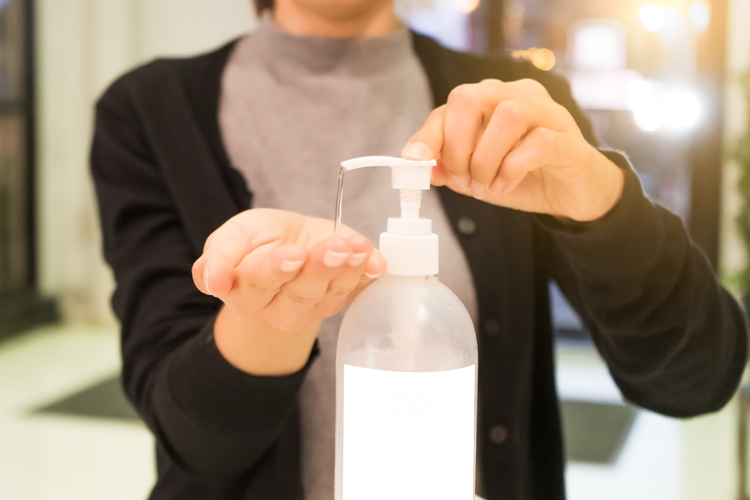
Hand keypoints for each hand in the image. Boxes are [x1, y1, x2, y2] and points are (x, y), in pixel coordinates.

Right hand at [192, 208, 385, 332]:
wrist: (288, 244)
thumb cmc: (257, 241)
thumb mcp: (231, 237)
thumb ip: (218, 256)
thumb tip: (214, 282)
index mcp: (245, 293)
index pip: (258, 283)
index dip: (275, 269)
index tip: (292, 255)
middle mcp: (278, 308)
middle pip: (300, 292)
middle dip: (320, 267)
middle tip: (334, 246)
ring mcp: (313, 308)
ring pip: (331, 293)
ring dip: (348, 268)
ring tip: (357, 246)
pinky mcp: (340, 299)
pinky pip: (357, 291)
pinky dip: (369, 275)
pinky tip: (376, 262)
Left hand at [402, 79, 623, 221]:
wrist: (572, 193)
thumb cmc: (524, 176)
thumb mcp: (477, 175)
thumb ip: (451, 167)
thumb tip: (423, 164)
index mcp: (494, 99)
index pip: (454, 103)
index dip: (431, 132)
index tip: (415, 159)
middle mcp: (520, 96)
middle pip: (473, 97)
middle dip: (458, 145)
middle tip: (462, 179)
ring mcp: (548, 113)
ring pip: (508, 116)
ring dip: (486, 160)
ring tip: (485, 186)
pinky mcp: (568, 138)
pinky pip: (538, 143)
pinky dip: (513, 169)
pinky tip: (506, 186)